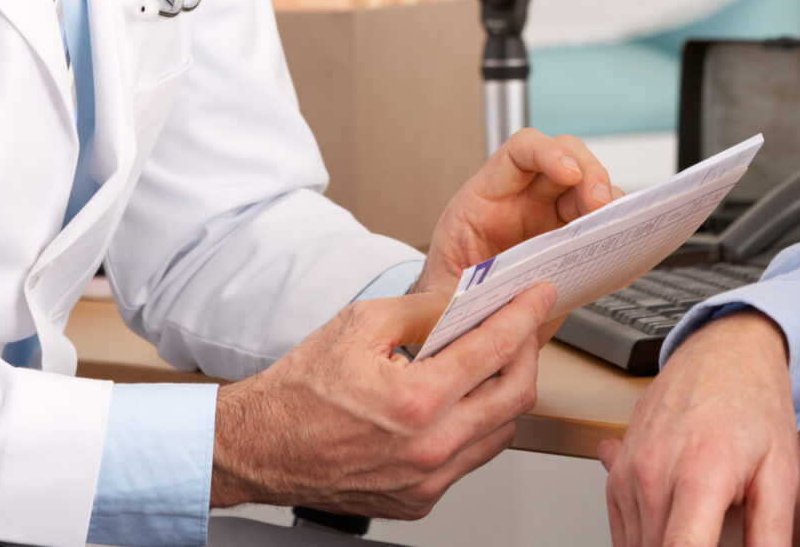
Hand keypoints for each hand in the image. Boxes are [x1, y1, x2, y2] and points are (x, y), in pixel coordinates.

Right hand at [211, 281, 556, 518]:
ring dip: (502, 394)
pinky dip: (473, 428)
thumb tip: (465, 300)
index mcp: (417, 400)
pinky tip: (454, 403)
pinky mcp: (420, 500)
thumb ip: (422, 309)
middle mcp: (430, 448)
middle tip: (520, 329)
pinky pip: (469, 460)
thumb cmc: (301, 388)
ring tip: (485, 365)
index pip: (494, 350)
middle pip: (515, 397)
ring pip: (499, 433)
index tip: (537, 298)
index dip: (523, 317)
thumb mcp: (360, 323)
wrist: (262, 446)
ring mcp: (427, 481)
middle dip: (526, 354)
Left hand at [414, 129, 616, 303]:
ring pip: (590, 188)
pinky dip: (616, 230)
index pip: (519, 152)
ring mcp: (550, 219)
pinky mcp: (572, 242)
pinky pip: (600, 224)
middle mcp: (523, 201)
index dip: (548, 153)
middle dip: (590, 174)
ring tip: (616, 227)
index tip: (569, 173)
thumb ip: (448, 299)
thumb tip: (455, 310)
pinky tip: (620, 245)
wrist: (463, 319)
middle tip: (602, 204)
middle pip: (566, 158)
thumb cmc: (448, 296)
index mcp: (485, 199)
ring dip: (609, 202)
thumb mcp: (439, 296)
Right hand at [599, 310, 797, 546]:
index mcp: (699, 472)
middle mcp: (653, 472)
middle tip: (721, 531)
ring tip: (705, 520)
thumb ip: (771, 535)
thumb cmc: (753, 403)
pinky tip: (680, 517)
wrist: (722, 351)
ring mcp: (628, 472)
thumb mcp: (780, 473)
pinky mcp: (615, 474)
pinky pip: (625, 533)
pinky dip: (651, 539)